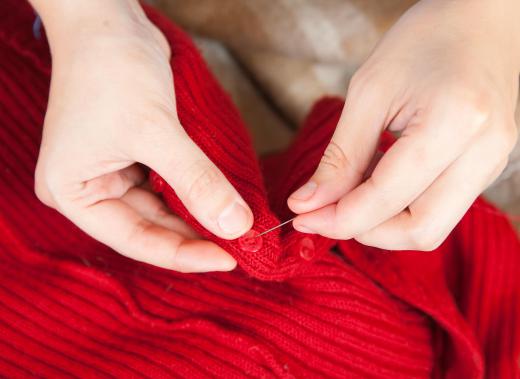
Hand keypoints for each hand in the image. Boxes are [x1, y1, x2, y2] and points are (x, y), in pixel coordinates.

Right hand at [33, 0, 251, 270]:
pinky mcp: (133, 158)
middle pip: (148, 228)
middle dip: (194, 236)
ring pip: (161, 209)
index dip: (183, 253)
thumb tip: (237, 225)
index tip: (229, 259)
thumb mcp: (155, 131)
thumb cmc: (113, 71)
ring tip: (237, 228)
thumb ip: (196, 181)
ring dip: (198, 217)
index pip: (134, 239)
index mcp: (73, 193)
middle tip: (242, 245)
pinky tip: (220, 202)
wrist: (107, 22)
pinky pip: (167, 187)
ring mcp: (111, 174)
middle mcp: (88, 190)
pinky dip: (193, 194)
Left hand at [288, 0, 518, 249]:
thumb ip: (341, 156)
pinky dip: (400, 210)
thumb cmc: (424, 40)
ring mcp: (492, 164)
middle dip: (363, 231)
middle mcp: (484, 153)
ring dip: (381, 225)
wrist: (482, 19)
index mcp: (454, 123)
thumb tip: (307, 203)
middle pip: (419, 231)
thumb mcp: (370, 91)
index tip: (302, 217)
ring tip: (345, 198)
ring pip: (431, 228)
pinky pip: (439, 210)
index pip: (387, 197)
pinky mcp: (487, 168)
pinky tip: (373, 187)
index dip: (338, 217)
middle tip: (322, 215)